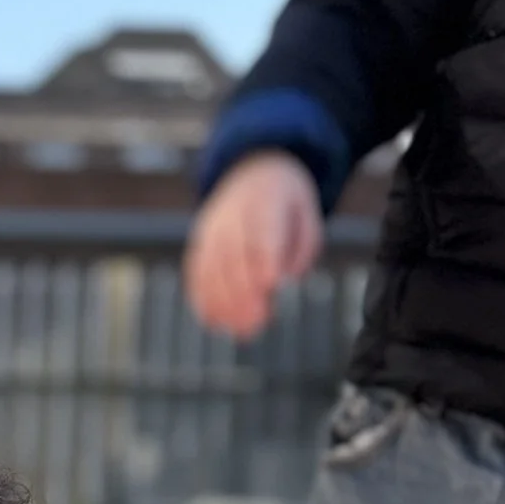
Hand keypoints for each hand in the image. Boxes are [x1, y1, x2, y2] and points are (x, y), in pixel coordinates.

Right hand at [184, 151, 323, 339]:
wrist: (251, 173)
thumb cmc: (286, 204)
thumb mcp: (307, 215)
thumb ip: (302, 247)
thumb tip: (286, 279)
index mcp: (264, 201)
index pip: (262, 231)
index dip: (264, 258)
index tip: (270, 284)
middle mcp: (232, 216)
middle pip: (233, 256)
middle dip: (244, 292)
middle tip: (258, 322)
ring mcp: (211, 231)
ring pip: (212, 269)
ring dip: (224, 303)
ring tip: (241, 330)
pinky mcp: (200, 246)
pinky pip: (197, 275)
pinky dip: (204, 300)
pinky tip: (216, 322)